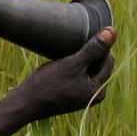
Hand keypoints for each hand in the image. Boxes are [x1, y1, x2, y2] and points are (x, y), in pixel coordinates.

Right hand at [0, 27, 115, 135]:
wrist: (24, 103)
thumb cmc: (48, 84)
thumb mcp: (73, 64)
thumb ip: (93, 49)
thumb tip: (112, 31)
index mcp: (98, 91)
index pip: (108, 60)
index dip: (98, 47)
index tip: (81, 39)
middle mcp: (93, 95)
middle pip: (98, 64)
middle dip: (88, 53)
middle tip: (71, 47)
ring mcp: (81, 95)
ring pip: (87, 68)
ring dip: (79, 58)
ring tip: (64, 56)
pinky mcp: (71, 93)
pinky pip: (77, 74)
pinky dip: (72, 66)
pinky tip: (60, 63)